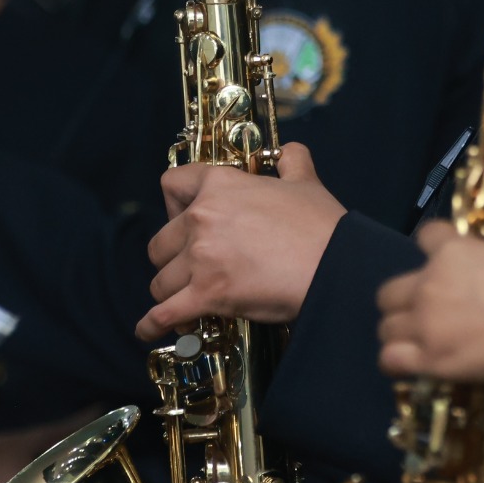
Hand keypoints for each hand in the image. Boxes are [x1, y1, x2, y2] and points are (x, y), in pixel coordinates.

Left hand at [139, 144, 345, 339]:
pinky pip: (163, 313)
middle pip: (159, 242)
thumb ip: (291, 162)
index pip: (171, 185)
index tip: (183, 218)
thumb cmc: (322, 226)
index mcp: (219, 185)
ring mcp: (200, 258)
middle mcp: (201, 218)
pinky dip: (152, 324)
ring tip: (184, 300)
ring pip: (161, 280)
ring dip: (171, 291)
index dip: (174, 204)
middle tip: (190, 267)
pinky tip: (148, 329)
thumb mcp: (306, 182)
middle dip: (171, 258)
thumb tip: (289, 152)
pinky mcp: (206, 294)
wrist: (335, 266)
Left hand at [375, 206, 483, 385]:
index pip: (425, 236)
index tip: (446, 256)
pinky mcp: (431, 360)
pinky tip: (415, 365)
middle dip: (404, 299)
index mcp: (456, 251)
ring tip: (421, 341)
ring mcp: (426, 324)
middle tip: (429, 309)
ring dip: (400, 333)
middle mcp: (431, 284)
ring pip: (386, 327)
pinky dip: (397, 363)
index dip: (434, 246)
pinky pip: (390, 360)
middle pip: (389, 290)